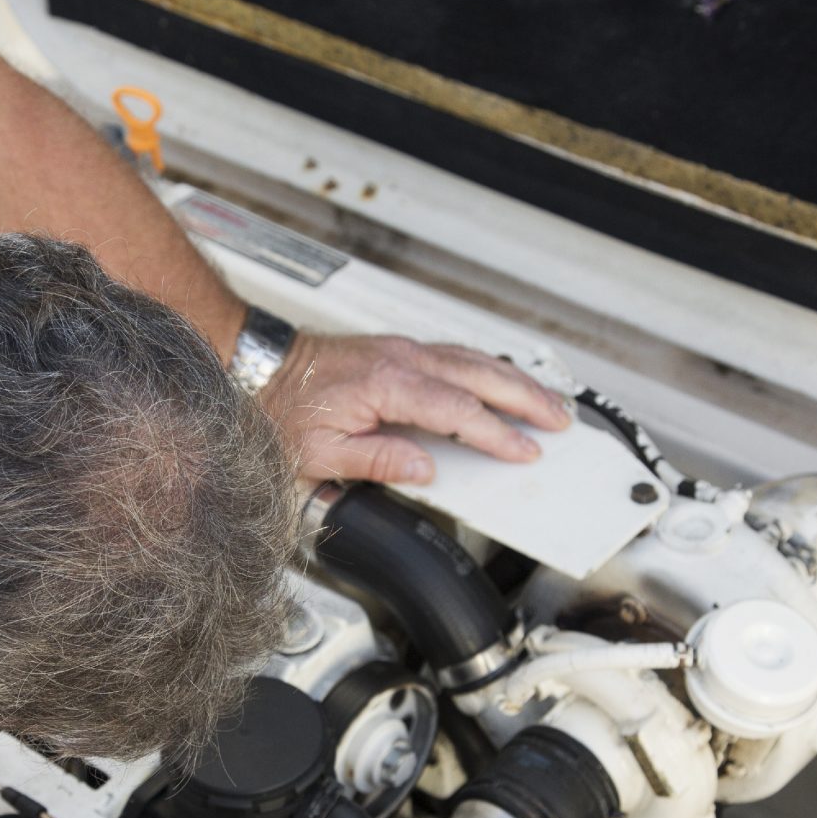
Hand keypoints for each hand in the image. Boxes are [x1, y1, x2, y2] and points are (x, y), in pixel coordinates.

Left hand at [259, 332, 570, 483]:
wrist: (256, 363)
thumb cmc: (282, 407)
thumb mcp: (321, 452)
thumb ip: (378, 460)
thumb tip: (425, 469)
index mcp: (387, 385)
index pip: (458, 411)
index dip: (496, 433)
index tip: (523, 450)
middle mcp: (401, 359)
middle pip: (480, 376)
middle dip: (526, 399)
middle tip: (560, 419)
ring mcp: (401, 349)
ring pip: (473, 359)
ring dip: (514, 379)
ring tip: (546, 399)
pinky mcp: (397, 348)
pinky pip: (455, 354)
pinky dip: (487, 367)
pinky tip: (501, 379)